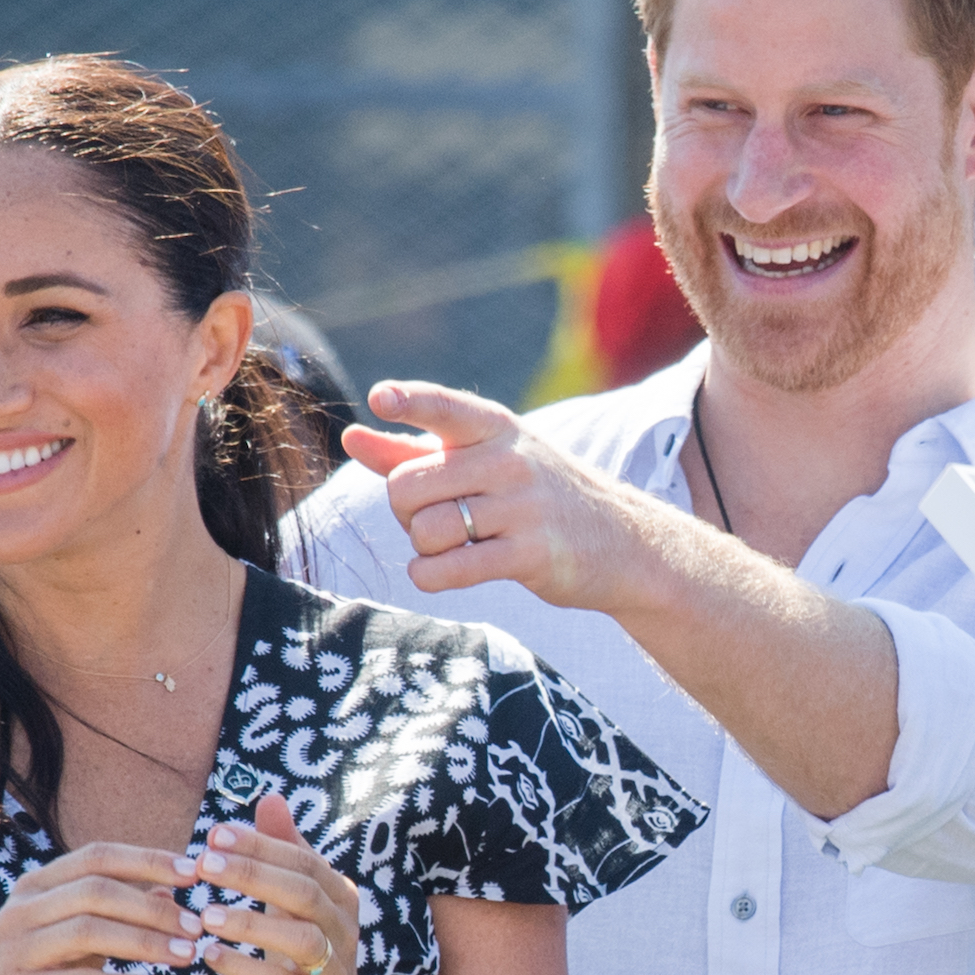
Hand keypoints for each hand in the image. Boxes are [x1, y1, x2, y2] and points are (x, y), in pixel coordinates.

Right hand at [0, 841, 198, 974]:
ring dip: (147, 942)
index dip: (148, 860)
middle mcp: (21, 910)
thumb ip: (114, 913)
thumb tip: (171, 890)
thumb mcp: (72, 942)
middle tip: (197, 924)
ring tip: (188, 955)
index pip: (97, 856)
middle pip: (97, 890)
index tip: (194, 872)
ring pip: (91, 932)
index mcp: (34, 887)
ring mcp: (16, 949)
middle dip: (153, 905)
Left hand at [193, 795, 365, 974]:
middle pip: (302, 892)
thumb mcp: (295, 897)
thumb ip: (283, 848)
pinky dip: (245, 968)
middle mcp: (343, 927)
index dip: (259, 845)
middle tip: (204, 864)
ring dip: (250, 924)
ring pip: (300, 939)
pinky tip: (211, 955)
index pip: (300, 859)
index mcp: (338, 893)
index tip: (213, 834)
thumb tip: (270, 796)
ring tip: (206, 916)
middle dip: (252, 875)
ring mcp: (334, 969)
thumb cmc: (301, 948)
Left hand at [342, 380, 645, 610]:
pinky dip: (429, 576)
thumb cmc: (534, 496)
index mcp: (494, 427)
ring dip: (424, 548)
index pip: (444, 407)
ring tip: (454, 544)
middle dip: (405, 512)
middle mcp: (508, 459)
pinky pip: (451, 568)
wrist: (623, 542)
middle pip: (407, 486)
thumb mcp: (482, 460)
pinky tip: (436, 572)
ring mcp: (522, 506)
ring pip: (426, 530)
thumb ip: (412, 450)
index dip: (409, 401)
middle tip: (437, 517)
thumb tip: (351, 437)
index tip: (380, 398)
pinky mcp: (531, 554)